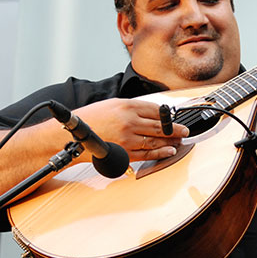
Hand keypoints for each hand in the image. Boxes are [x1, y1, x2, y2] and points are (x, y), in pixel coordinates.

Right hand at [74, 98, 188, 161]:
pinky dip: (160, 153)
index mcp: (127, 105)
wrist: (71, 135)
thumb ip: (133, 108)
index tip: (177, 117)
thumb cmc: (90, 118)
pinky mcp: (124, 152)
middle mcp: (129, 121)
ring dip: (171, 141)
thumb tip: (153, 113)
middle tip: (185, 130)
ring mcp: (128, 138)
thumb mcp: (113, 104)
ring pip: (156, 140)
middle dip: (176, 129)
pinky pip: (146, 154)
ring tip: (180, 140)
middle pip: (160, 125)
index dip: (170, 114)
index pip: (156, 110)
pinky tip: (169, 151)